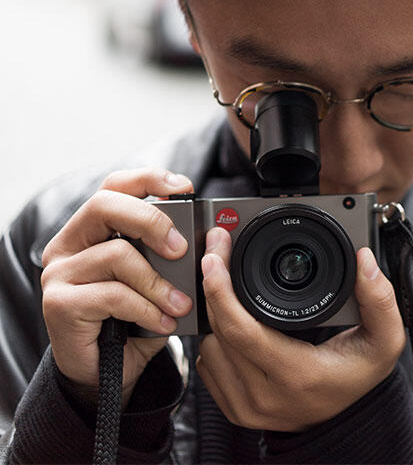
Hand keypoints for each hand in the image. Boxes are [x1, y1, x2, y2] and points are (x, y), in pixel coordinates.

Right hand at [40, 168, 195, 404]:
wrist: (105, 374)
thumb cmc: (133, 320)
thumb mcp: (156, 280)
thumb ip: (169, 254)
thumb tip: (211, 236)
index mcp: (92, 230)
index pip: (113, 186)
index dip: (148, 179)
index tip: (184, 187)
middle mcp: (69, 245)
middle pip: (105, 205)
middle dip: (152, 220)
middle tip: (182, 248)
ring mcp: (59, 273)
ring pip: (116, 254)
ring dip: (158, 282)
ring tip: (180, 304)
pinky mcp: (59, 304)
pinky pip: (113, 294)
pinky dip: (147, 308)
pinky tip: (163, 323)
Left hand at [195, 227, 405, 430]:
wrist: (347, 418)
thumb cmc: (360, 373)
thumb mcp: (385, 338)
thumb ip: (380, 299)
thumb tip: (364, 260)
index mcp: (299, 375)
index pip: (242, 331)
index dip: (222, 290)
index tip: (216, 256)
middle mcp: (266, 396)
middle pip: (219, 333)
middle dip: (213, 288)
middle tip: (218, 254)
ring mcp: (246, 407)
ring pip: (209, 348)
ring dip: (217, 317)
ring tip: (233, 295)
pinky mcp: (233, 410)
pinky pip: (208, 366)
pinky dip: (218, 340)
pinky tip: (237, 327)